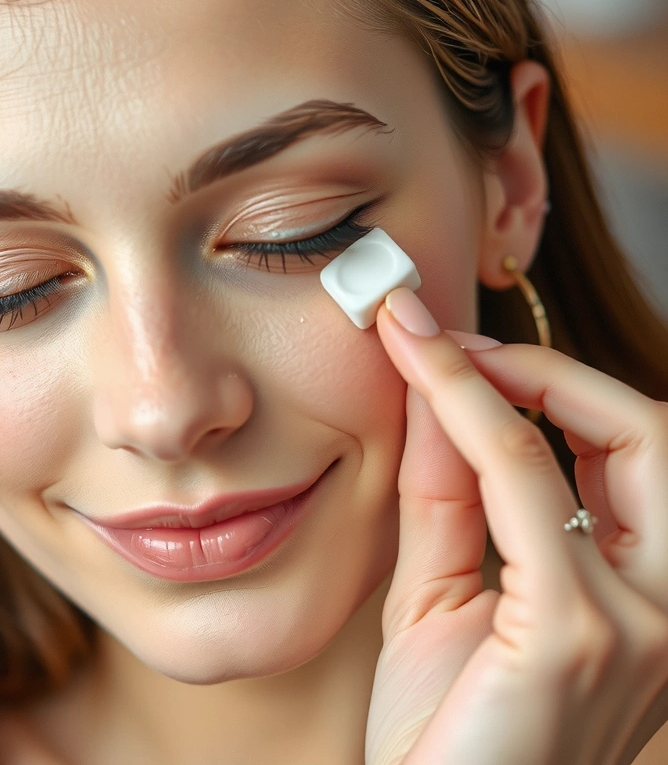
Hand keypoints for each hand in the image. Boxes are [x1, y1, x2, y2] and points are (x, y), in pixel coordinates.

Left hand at [364, 287, 667, 764]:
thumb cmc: (441, 729)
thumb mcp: (442, 594)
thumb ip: (448, 500)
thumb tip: (439, 397)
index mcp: (637, 598)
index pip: (625, 457)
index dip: (542, 384)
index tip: (446, 339)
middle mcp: (667, 609)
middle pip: (658, 436)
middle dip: (551, 369)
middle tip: (447, 339)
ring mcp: (638, 623)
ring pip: (610, 441)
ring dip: (509, 376)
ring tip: (423, 344)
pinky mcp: (578, 634)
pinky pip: (526, 484)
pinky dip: (471, 418)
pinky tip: (422, 390)